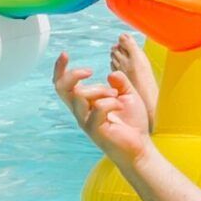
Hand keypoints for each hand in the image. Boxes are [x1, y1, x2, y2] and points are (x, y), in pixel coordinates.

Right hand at [52, 52, 152, 166]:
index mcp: (85, 102)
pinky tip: (121, 107)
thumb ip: (119, 82)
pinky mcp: (94, 129)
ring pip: (81, 95)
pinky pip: (97, 107)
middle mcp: (81, 111)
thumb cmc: (132, 122)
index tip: (65, 54)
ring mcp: (86, 121)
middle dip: (73, 74)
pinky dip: (112, 102)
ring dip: (101, 90)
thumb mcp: (128, 94)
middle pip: (62, 88)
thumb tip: (110, 74)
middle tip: (89, 71)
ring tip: (116, 96)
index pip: (63, 85)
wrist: (141, 147)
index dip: (60, 69)